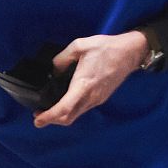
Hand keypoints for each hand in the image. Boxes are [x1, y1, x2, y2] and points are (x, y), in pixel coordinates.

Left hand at [33, 31, 149, 127]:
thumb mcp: (79, 46)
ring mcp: (97, 99)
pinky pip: (82, 109)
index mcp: (84, 85)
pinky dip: (70, 111)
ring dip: (61, 116)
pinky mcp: (101, 98)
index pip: (64, 109)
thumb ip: (61, 58)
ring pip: (76, 115)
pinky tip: (64, 103)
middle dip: (52, 120)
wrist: (131, 52)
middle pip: (68, 117)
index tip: (37, 120)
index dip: (49, 117)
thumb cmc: (107, 48)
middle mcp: (91, 97)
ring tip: (48, 110)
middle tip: (38, 116)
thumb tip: (53, 69)